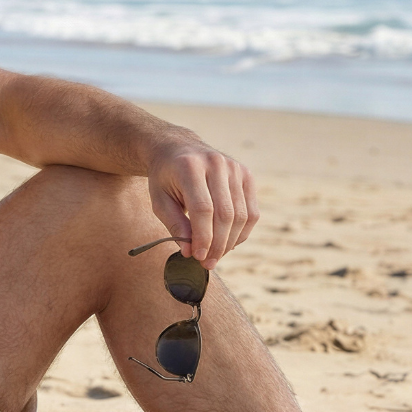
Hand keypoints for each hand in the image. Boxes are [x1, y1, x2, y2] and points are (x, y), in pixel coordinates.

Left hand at [147, 142, 258, 268]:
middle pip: (225, 213)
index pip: (203, 209)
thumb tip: (190, 252)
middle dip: (217, 243)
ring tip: (216, 256)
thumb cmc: (165, 178)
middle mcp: (216, 164)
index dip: (202, 236)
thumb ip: (174, 224)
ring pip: (242, 215)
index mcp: (190, 167)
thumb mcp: (159, 200)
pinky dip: (242, 232)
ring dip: (230, 242)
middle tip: (207, 263)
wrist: (177, 148)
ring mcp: (235, 168)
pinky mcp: (247, 175)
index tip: (197, 257)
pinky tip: (228, 243)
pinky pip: (251, 211)